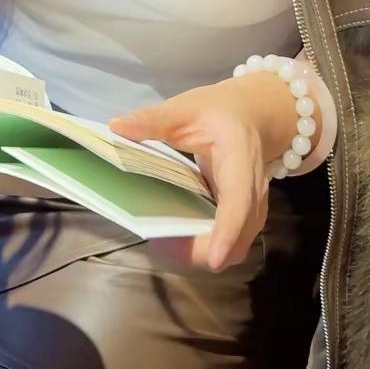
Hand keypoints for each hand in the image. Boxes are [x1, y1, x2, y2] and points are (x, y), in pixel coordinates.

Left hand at [108, 74, 297, 272]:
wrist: (253, 115)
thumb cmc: (219, 111)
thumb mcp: (185, 109)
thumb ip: (153, 120)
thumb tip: (116, 126)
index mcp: (240, 160)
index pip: (239, 201)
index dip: (227, 231)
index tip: (215, 260)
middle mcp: (253, 192)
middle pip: (237, 239)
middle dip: (201, 251)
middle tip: (159, 239)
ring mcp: (252, 209)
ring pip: (233, 248)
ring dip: (199, 252)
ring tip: (162, 238)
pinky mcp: (244, 218)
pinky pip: (227, 244)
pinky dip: (203, 246)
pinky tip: (177, 233)